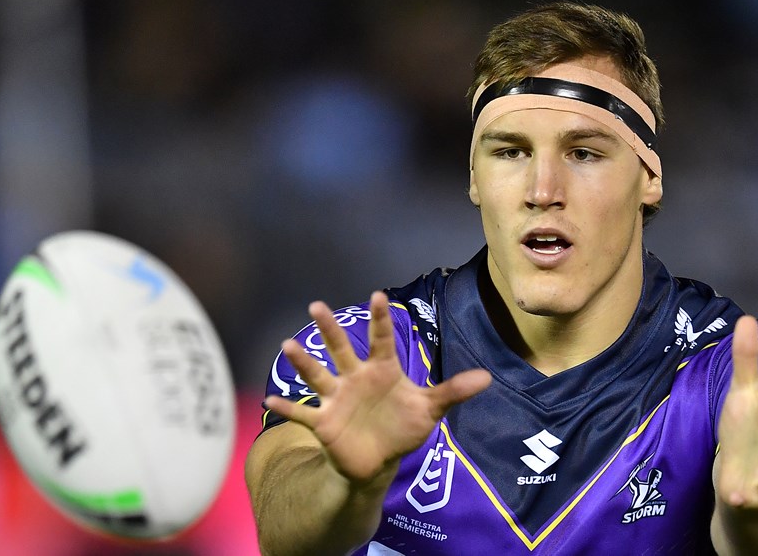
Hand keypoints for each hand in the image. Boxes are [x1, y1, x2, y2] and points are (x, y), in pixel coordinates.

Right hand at [265, 292, 492, 487]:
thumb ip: (453, 391)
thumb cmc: (402, 428)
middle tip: (317, 306)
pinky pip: (303, 415)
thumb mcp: (430, 410)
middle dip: (330, 330)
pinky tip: (270, 401)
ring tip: (287, 346)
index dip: (380, 320)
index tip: (377, 296)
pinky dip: (287, 409)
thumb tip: (487, 377)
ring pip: (318, 377)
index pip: (381, 340)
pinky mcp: (324, 423)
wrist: (377, 461)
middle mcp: (355, 379)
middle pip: (341, 350)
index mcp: (381, 371)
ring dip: (303, 363)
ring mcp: (336, 399)